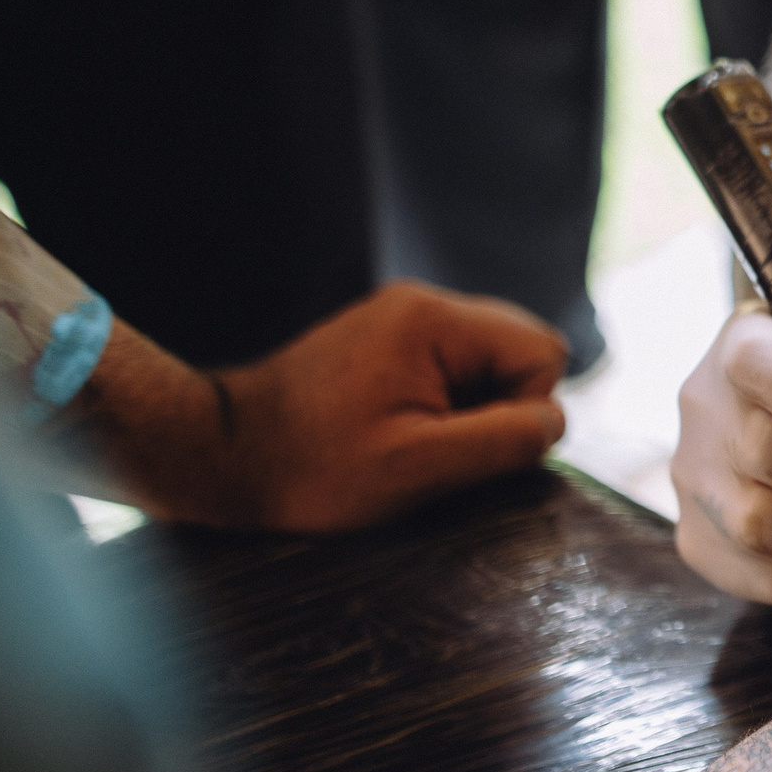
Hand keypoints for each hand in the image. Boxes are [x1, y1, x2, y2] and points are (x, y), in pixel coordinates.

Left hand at [223, 281, 566, 529]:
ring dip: (467, 409)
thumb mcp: (419, 468)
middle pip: (520, 350)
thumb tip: (553, 422)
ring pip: (488, 361)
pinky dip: (440, 403)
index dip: (521, 411)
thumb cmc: (312, 469)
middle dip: (497, 407)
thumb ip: (503, 439)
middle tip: (434, 446)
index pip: (542, 352)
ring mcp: (399, 317)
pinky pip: (452, 366)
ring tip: (407, 440)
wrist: (218, 456)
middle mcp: (421, 303)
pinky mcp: (383, 338)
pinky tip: (393, 430)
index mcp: (434, 321)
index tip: (460, 447)